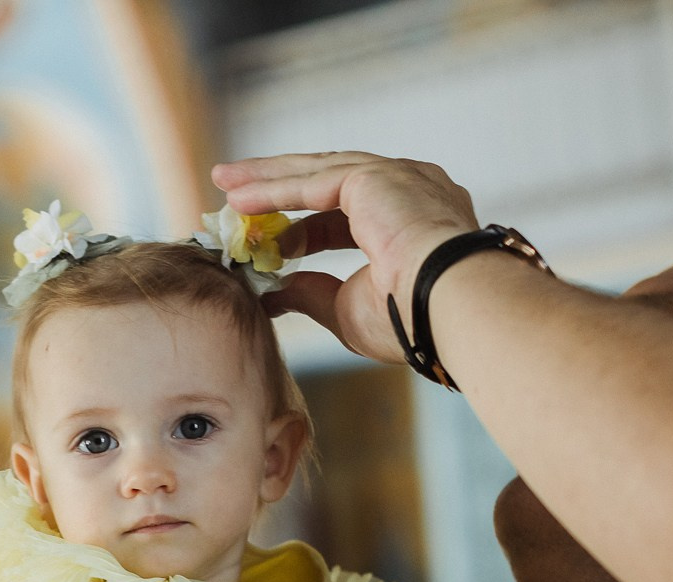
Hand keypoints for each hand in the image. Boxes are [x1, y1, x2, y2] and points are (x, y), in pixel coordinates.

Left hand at [210, 152, 481, 364]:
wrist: (448, 308)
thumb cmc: (410, 319)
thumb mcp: (348, 309)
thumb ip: (312, 293)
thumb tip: (276, 293)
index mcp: (411, 219)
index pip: (345, 215)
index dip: (302, 228)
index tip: (269, 243)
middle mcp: (407, 188)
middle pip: (326, 180)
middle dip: (276, 185)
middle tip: (232, 190)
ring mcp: (393, 176)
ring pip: (315, 172)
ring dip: (266, 178)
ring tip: (224, 182)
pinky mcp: (373, 177)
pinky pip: (311, 183)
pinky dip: (272, 189)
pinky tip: (238, 198)